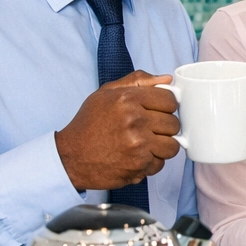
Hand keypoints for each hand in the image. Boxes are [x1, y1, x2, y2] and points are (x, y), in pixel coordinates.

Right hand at [55, 71, 180, 191]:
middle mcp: (135, 120)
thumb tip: (167, 79)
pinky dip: (151, 162)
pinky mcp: (139, 165)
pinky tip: (136, 156)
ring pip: (172, 145)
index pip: (170, 100)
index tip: (157, 111)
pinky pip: (161, 163)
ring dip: (161, 146)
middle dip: (164, 127)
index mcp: (128, 99)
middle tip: (148, 129)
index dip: (166, 106)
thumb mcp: (106, 94)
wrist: (71, 157)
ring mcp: (138, 145)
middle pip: (173, 123)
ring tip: (145, 144)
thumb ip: (137, 81)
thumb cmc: (89, 125)